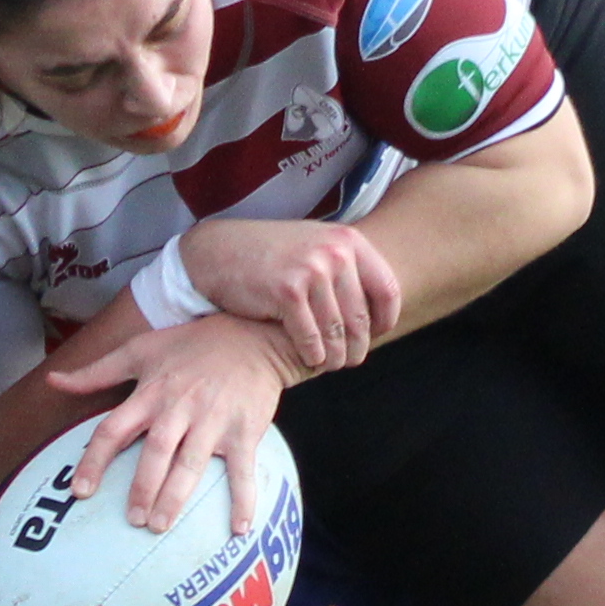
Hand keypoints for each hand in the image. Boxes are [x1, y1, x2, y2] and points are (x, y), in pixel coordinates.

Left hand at [58, 311, 299, 530]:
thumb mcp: (141, 349)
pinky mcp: (244, 430)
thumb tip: (52, 380)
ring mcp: (213, 421)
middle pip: (155, 452)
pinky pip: (243, 469)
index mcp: (150, 392)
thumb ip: (96, 372)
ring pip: (190, 464)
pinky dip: (243, 499)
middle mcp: (179, 408)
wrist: (254, 335)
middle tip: (132, 519)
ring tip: (161, 525)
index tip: (81, 492)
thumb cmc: (193, 344)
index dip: (95, 461)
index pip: (114, 429)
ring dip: (175, 497)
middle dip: (141, 488)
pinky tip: (239, 528)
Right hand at [174, 217, 404, 369]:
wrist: (218, 250)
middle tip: (350, 360)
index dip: (384, 319)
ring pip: (337, 332)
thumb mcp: (315, 247)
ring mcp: (311, 271)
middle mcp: (334, 253)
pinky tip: (309, 359)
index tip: (376, 335)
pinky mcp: (286, 292)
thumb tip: (378, 310)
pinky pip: (310, 338)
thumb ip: (346, 270)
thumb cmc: (270, 254)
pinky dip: (312, 355)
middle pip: (361, 317)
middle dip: (358, 346)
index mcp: (348, 241)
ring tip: (329, 364)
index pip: (386, 289)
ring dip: (335, 356)